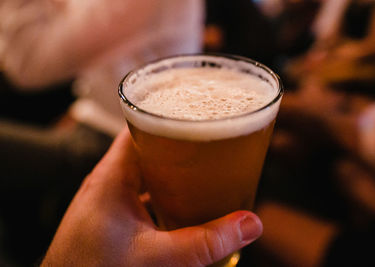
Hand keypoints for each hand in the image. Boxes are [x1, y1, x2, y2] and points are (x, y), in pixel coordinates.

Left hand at [41, 127, 262, 266]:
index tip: (196, 115)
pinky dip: (165, 197)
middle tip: (211, 144)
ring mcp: (109, 203)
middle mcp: (108, 184)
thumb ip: (205, 242)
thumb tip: (248, 224)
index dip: (168, 118)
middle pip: (149, 150)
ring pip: (147, 176)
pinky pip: (144, 197)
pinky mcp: (112, 221)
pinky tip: (184, 208)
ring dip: (173, 175)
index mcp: (111, 177)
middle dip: (181, 149)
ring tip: (204, 173)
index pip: (140, 128)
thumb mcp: (157, 258)